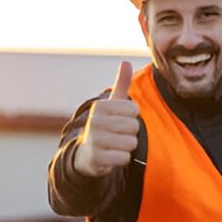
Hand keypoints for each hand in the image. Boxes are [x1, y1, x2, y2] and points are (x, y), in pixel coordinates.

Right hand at [73, 61, 140, 176]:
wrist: (87, 153)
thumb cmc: (105, 125)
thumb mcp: (112, 104)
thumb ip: (121, 84)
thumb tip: (126, 62)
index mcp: (100, 106)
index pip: (134, 110)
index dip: (132, 117)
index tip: (120, 120)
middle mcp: (94, 121)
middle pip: (134, 127)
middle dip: (130, 133)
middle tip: (117, 134)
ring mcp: (94, 140)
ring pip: (131, 143)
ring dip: (127, 146)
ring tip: (114, 145)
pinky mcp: (96, 158)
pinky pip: (124, 158)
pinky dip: (122, 159)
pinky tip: (111, 156)